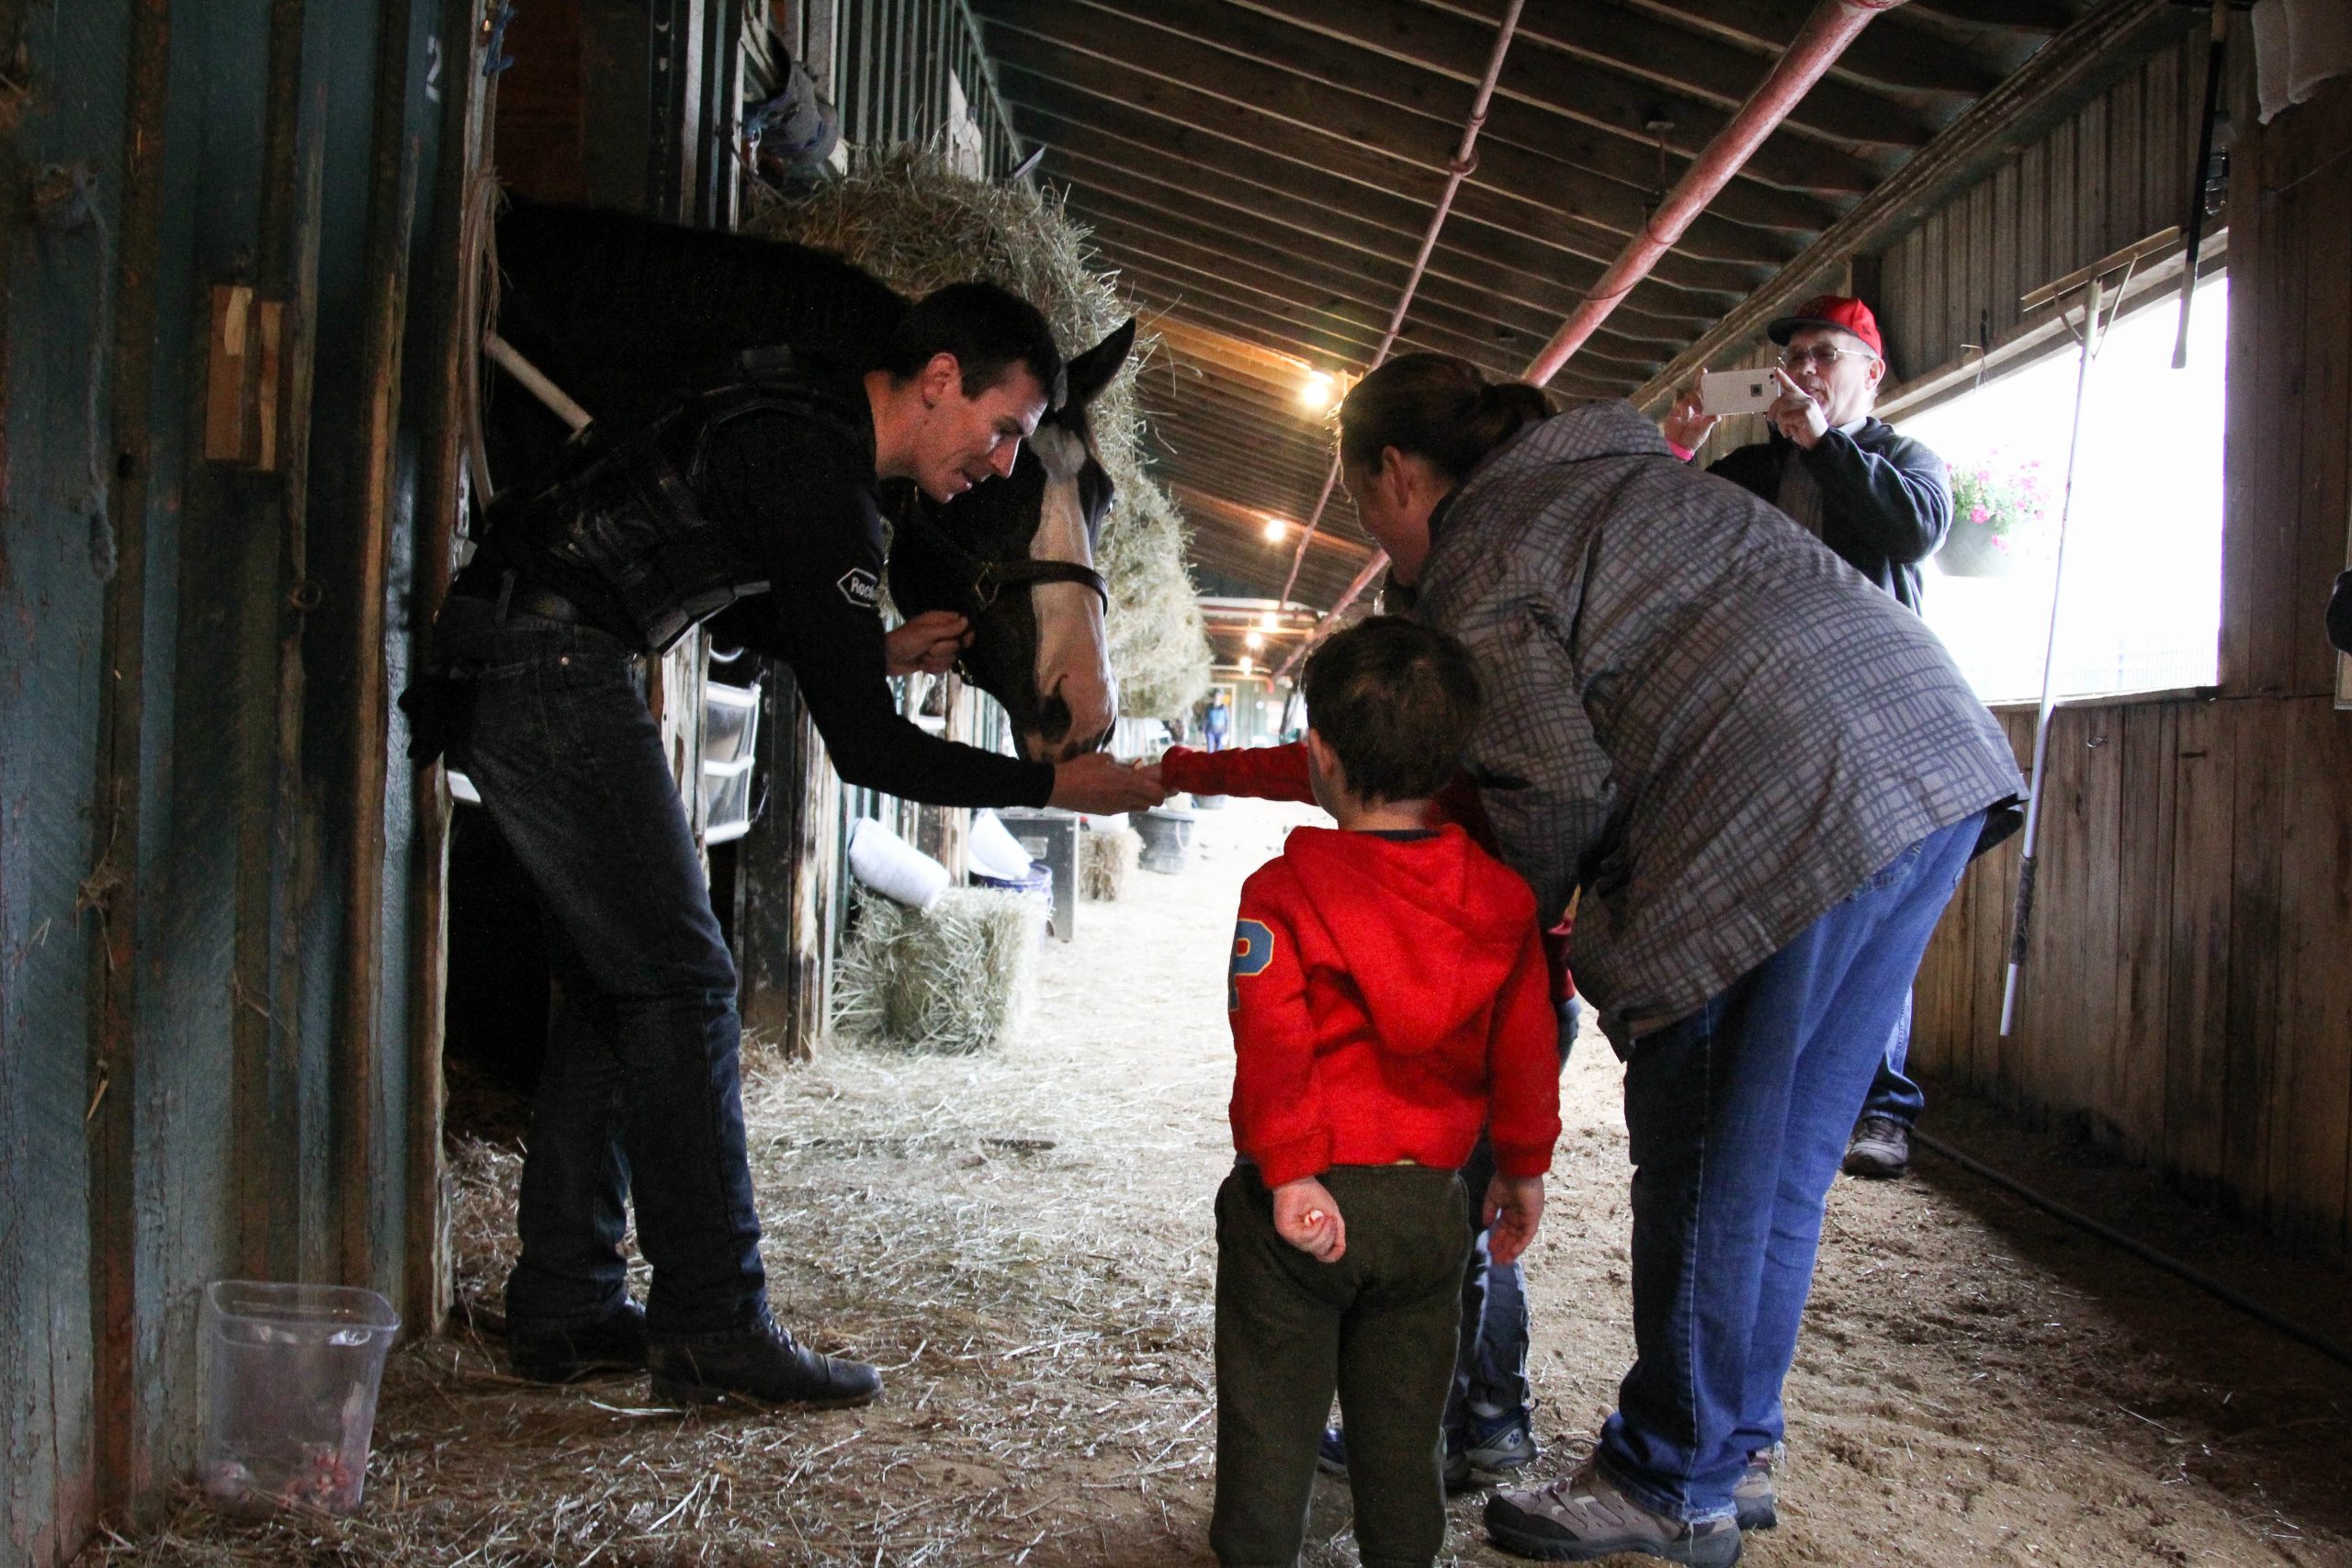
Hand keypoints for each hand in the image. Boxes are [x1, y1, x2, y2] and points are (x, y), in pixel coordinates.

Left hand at [884, 609, 970, 676]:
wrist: (887, 658)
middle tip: (929, 648)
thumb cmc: (905, 641)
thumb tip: (967, 621)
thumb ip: (948, 629)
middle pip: (958, 645)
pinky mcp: (933, 662)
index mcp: (940, 621)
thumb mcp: (927, 633)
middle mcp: (941, 634)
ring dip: (936, 660)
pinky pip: (944, 667)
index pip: (963, 624)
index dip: (966, 634)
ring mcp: (938, 649)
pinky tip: (922, 665)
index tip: (964, 642)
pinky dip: (933, 668)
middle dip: (943, 650)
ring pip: (951, 658)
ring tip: (922, 657)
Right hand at [1047, 750, 1169, 812]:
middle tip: (1153, 782)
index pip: (1158, 794)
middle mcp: (1126, 799)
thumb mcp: (1104, 759)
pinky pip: (1125, 808)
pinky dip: (1127, 801)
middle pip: (1153, 803)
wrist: (1059, 788)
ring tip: (1134, 786)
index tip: (1169, 780)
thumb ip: (1120, 765)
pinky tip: (1115, 791)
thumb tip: (1127, 768)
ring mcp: (1116, 808)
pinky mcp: (1107, 812)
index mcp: (1128, 783)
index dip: (1167, 789)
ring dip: (1142, 798)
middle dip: (1156, 793)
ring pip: (1140, 807)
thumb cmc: (1081, 769)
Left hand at [1272, 1176, 1346, 1261]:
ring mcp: (1293, 1236)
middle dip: (1330, 1236)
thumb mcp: (1333, 1215)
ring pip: (1313, 1247)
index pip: (1323, 1256)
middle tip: (1330, 1218)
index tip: (1337, 1237)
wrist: (1299, 1179)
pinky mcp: (1286, 1231)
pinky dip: (1315, 1229)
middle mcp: (1301, 1239)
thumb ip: (1337, 1233)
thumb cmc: (1313, 1194)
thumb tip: (1339, 1250)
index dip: (1333, 1253)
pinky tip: (1316, 1217)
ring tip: (1324, 1216)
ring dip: (1324, 1231)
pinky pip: (1305, 1238)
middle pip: (1321, 1252)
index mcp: (1311, 1237)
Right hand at [1482, 1174, 1544, 1266]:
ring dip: (1511, 1250)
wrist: (1517, 1172)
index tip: (1489, 1249)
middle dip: (1503, 1248)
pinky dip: (1519, 1245)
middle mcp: (1519, 1215)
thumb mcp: (1493, 1198)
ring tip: (1502, 1262)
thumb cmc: (1504, 1181)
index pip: (1504, 1228)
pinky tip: (1511, 1254)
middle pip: (1511, 1235)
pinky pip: (1526, 1236)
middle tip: (1495, 1260)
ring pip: (1518, 1238)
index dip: (1497, 1239)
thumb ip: (1489, 1212)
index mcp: (1509, 1209)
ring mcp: (1526, 1218)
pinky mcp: (1533, 1219)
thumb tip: (1485, 1225)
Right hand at [1659, 372, 1718, 452]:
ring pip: (1688, 396)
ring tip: (1691, 414)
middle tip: (1702, 372)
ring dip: (1692, 401)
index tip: (1709, 374)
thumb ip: (1709, 422)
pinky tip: (1678, 393)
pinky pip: (1677, 399)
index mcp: (1704, 409)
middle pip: (1697, 390)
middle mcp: (1695, 406)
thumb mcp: (1704, 431)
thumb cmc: (1693, 439)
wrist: (1678, 446)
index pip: (1707, 395)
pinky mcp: (1675, 410)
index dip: (1708, 385)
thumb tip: (1717, 416)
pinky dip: (1678, 396)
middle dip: (1699, 380)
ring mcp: (1684, 407)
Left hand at [1768, 369, 1828, 449]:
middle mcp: (1807, 400)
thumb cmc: (1807, 433)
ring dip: (1780, 422)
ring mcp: (1807, 405)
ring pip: (1782, 408)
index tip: (1776, 370)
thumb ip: (1787, 412)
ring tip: (1787, 430)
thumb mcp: (1795, 420)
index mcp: (1805, 400)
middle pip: (1783, 398)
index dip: (1784, 378)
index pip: (1793, 386)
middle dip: (1773, 409)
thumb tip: (1772, 410)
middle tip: (1770, 419)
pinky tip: (1790, 433)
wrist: (1820, 443)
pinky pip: (1785, 417)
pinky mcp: (1805, 413)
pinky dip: (1784, 427)